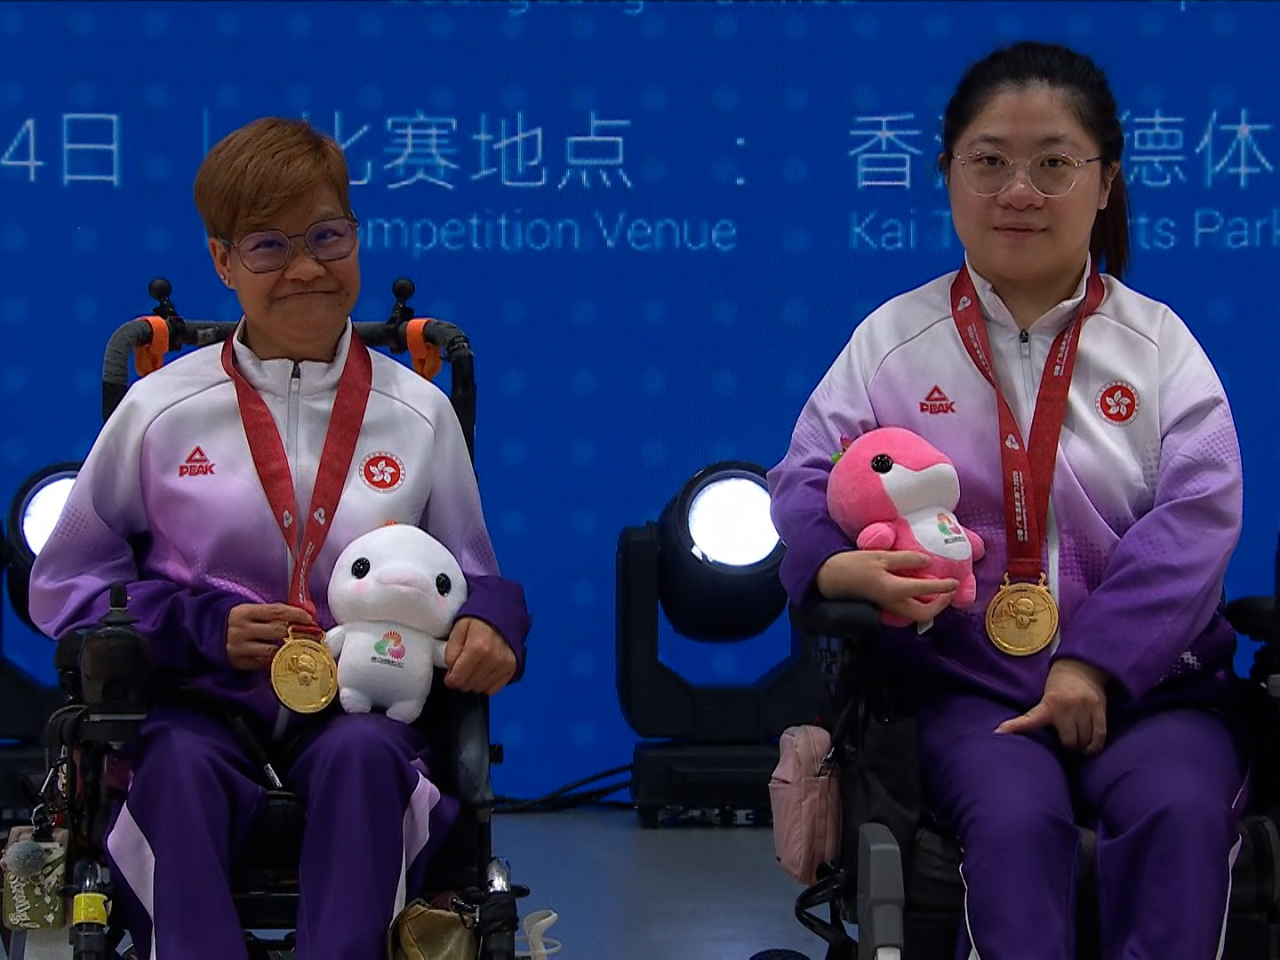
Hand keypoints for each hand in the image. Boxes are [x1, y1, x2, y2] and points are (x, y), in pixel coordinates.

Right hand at [226, 603, 314, 670]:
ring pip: (272, 651)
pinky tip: (284, 657)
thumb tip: (303, 615)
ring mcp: (239, 648)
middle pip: (277, 631)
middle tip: (309, 634)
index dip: (296, 614)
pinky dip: (276, 660)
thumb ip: (273, 612)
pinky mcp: (239, 663)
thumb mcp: (250, 610)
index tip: (309, 618)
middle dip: (296, 633)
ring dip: (288, 649)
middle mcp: (241, 630)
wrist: (209, 633)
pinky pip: (264, 664)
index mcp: (244, 613)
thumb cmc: (238, 620)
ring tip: (298, 646)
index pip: (276, 611)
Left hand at [443, 617, 517, 695]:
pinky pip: (494, 689)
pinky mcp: (512, 669)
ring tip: (473, 669)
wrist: (503, 614)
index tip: (450, 675)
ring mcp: (504, 665)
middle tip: (461, 669)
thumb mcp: (459, 628)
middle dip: (461, 680)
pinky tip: (483, 673)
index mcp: (477, 648)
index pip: (458, 678)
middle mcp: (493, 659)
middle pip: (469, 685)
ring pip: (480, 688)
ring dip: (473, 682)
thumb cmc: (477, 621)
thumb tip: (451, 668)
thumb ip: (451, 649)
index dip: (450, 679)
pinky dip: (486, 684)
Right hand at [816, 550, 958, 623]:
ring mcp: (887, 608)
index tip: (955, 581)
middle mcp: (894, 604)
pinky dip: (917, 605)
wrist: (829, 577)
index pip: (926, 590)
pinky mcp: (882, 606)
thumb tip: (927, 563)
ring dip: (929, 607)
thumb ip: (906, 560)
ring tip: (937, 592)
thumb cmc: (853, 564)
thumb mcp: (881, 556)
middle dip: (940, 605)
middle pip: (924, 614)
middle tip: (948, 592)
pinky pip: (906, 610)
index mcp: (895, 590)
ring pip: (915, 614)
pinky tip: (918, 593)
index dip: (944, 587)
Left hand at [995, 658, 1109, 753]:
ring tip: (1077, 750)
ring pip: (1085, 740)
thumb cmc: (1059, 684)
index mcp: (1049, 703)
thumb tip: (1027, 737)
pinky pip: (1099, 736)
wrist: (1082, 665)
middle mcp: (1069, 707)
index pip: (1030, 719)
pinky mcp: (1100, 709)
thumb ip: (1042, 715)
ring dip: (1081, 748)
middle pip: (1070, 741)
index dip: (1015, 726)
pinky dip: (1094, 746)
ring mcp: (1086, 708)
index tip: (998, 732)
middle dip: (1067, 750)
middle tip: (1064, 751)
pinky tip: (1090, 750)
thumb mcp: (1045, 696)